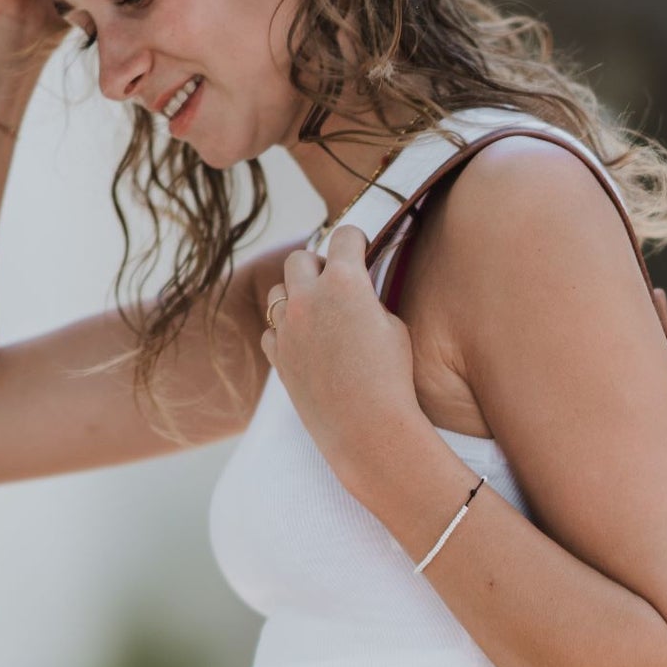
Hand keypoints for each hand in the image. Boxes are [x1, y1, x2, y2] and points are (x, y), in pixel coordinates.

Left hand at [261, 224, 426, 490]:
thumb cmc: (393, 379)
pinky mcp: (277, 357)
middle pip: (299, 259)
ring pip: (278, 292)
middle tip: (334, 282)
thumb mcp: (394, 328)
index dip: (355, 239)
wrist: (368, 430)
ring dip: (296, 296)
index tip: (359, 246)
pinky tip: (307, 345)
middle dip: (317, 265)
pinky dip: (286, 332)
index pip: (344, 236)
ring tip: (318, 314)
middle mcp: (308, 298)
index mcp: (345, 282)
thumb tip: (357, 297)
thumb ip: (369, 301)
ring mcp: (287, 328)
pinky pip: (272, 331)